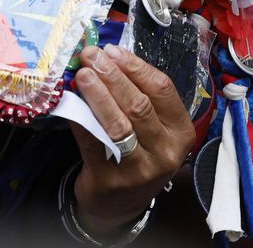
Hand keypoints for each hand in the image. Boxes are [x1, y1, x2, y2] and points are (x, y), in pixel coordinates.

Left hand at [70, 44, 195, 235]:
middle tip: (92, 55)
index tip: (113, 50)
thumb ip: (139, 95)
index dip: (136, 67)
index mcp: (181, 131)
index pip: (162, 89)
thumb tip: (109, 57)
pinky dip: (82, 119)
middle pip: (139, 104)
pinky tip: (72, 102)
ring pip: (119, 123)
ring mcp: (141, 169)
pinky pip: (94, 142)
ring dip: (98, 94)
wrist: (119, 202)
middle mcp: (166, 151)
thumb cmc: (138, 153)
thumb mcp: (152, 128)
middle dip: (113, 75)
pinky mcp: (112, 180)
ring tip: (83, 74)